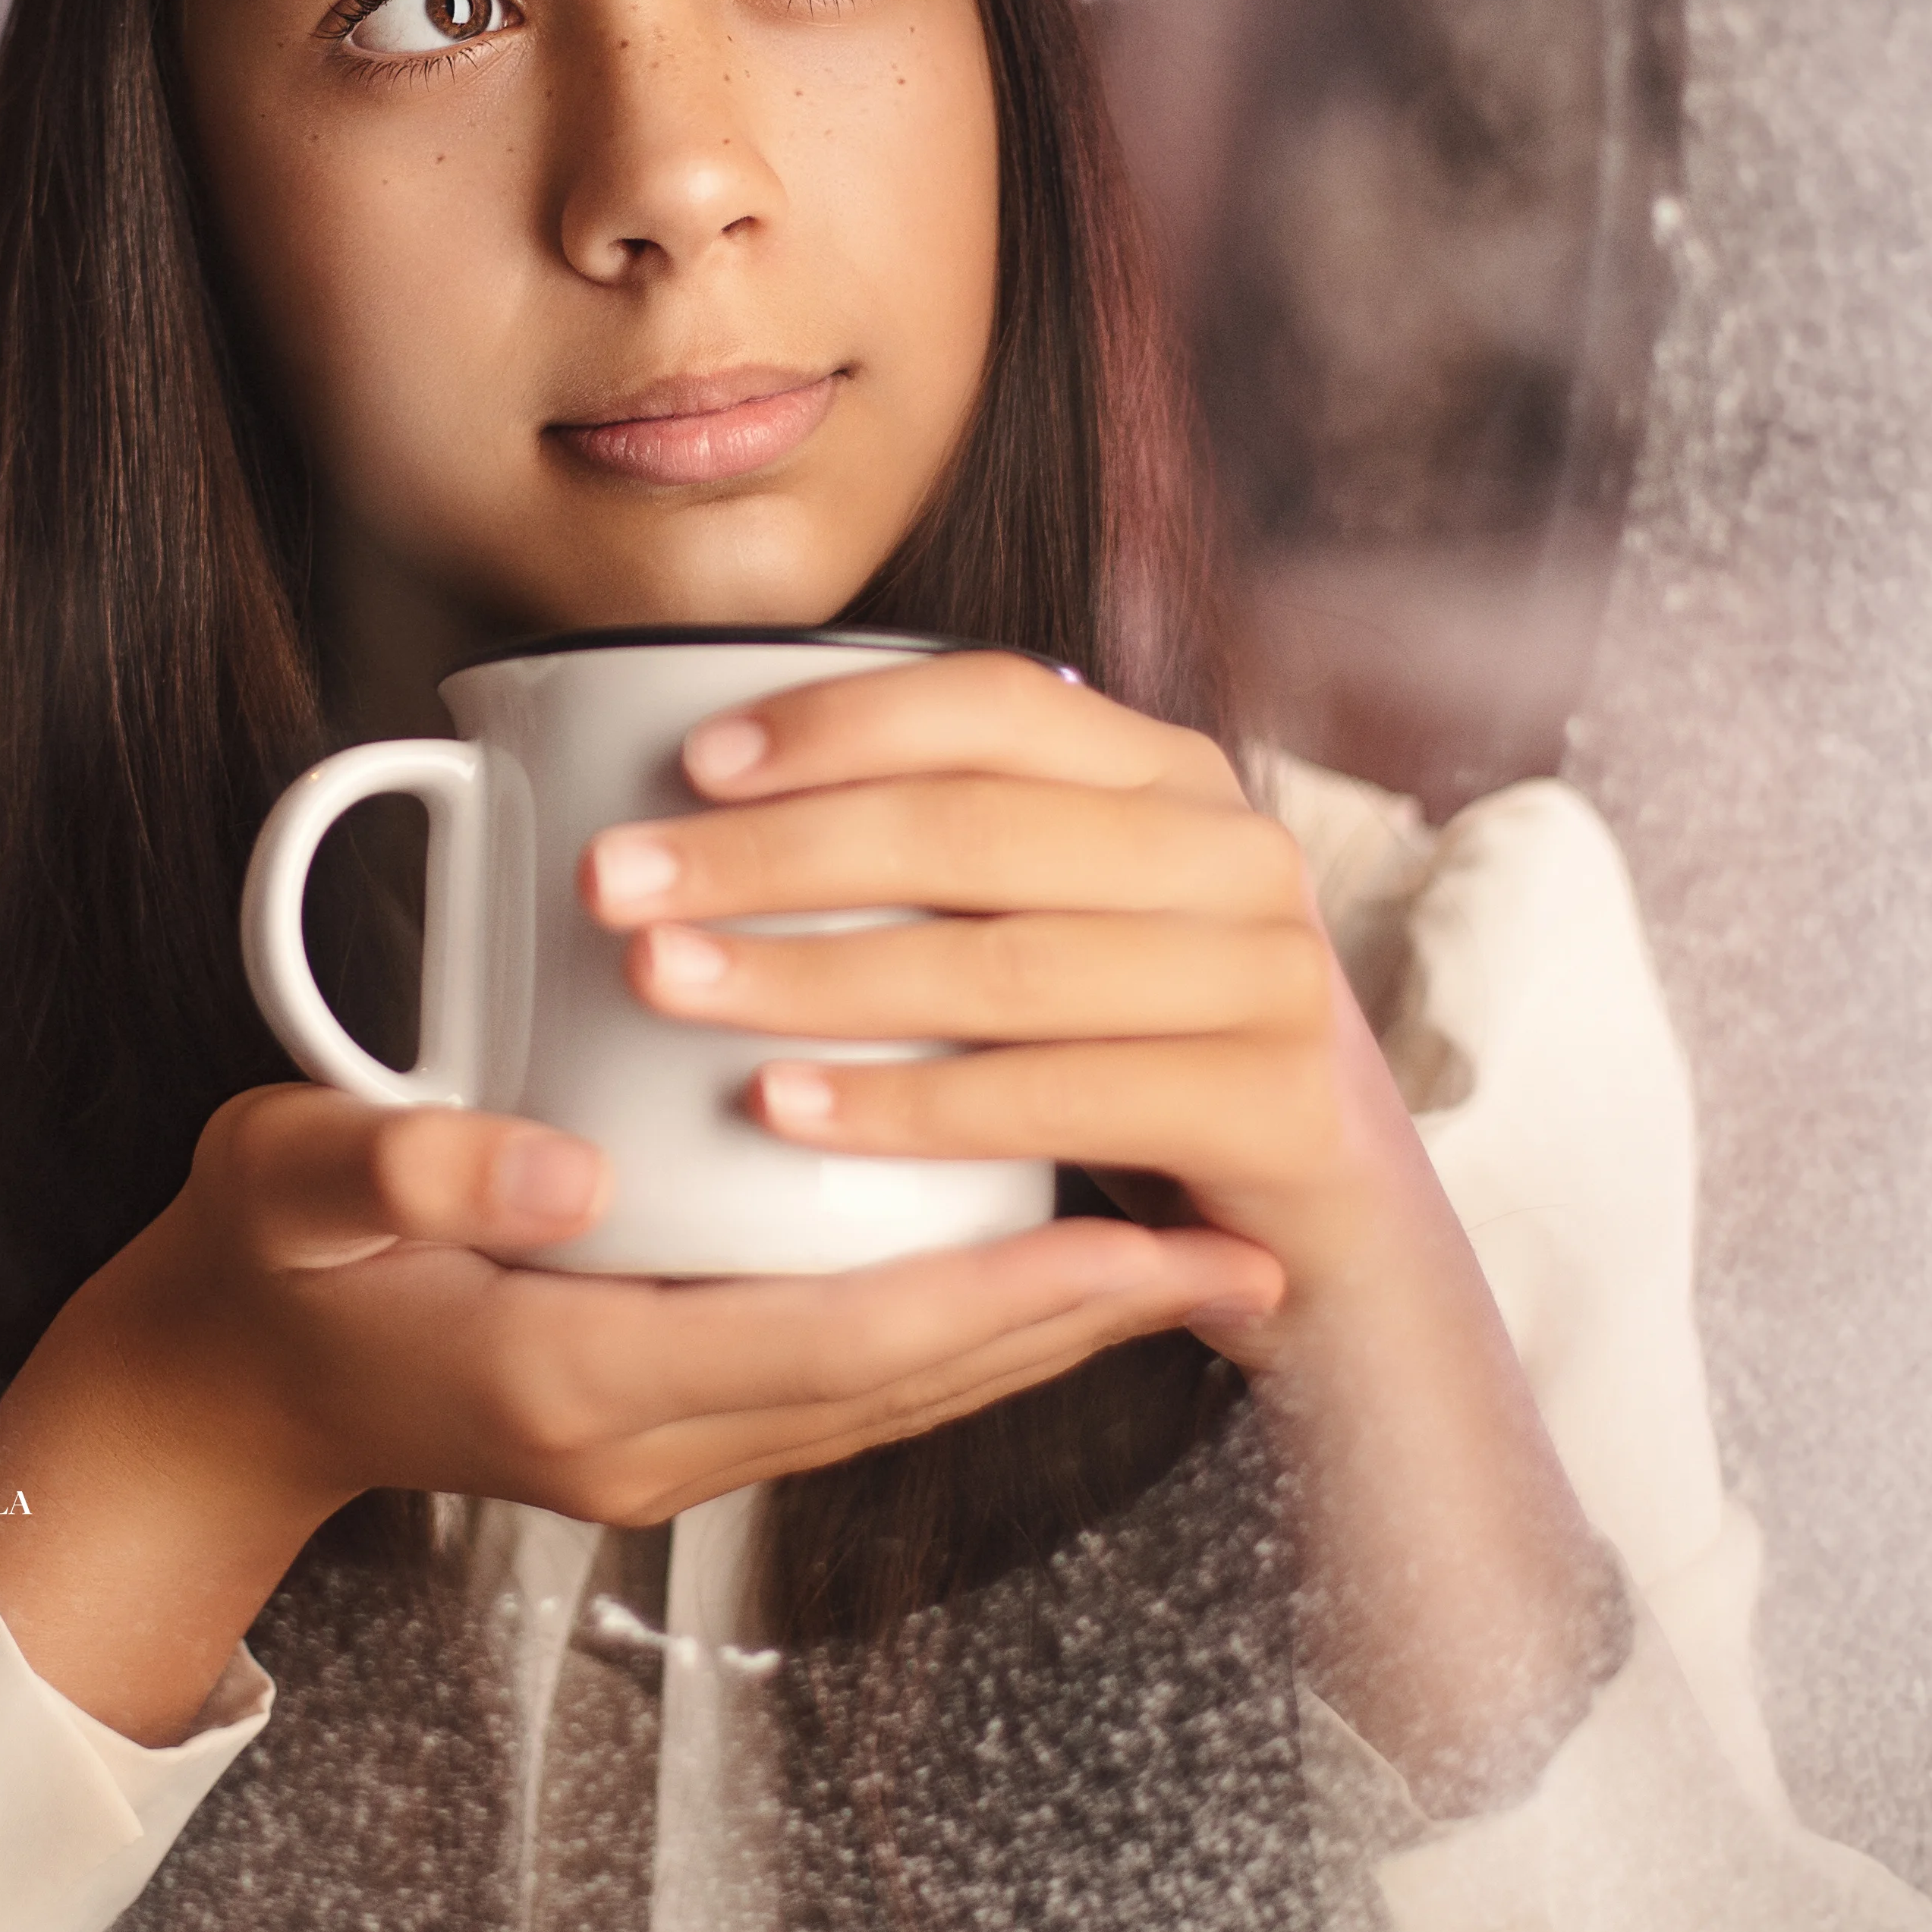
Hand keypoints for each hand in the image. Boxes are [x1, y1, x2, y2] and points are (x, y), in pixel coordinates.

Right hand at [0, 1067, 1272, 1742]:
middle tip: (1235, 1253)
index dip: (999, 1292)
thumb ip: (406, 1157)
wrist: (210, 1390)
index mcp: (573, 1381)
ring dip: (1033, 1335)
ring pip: (892, 1399)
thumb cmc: (255, 1259)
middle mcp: (643, 1442)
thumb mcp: (288, 1179)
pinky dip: (945, 1334)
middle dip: (1077, 1323)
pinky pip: (841, 1388)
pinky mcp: (659, 1424)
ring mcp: (657, 1451)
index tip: (1137, 1234)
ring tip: (1175, 1266)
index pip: (835, 1343)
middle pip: (906, 1388)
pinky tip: (1014, 1271)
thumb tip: (562, 1153)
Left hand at [584, 650, 1399, 1344]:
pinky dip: (907, 1105)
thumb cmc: (1121, 1056)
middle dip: (773, 854)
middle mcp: (1235, 852)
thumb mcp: (1053, 922)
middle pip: (972, 828)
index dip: (838, 721)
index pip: (995, 700)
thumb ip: (944, 848)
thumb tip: (706, 781)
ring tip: (664, 985)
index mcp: (1168, 773)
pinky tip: (782, 1109)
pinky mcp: (1278, 1105)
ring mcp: (1271, 976)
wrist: (1315, 1231)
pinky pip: (1056, 1097)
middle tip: (616, 884)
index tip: (687, 764)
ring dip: (811, 975)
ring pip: (1002, 964)